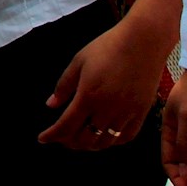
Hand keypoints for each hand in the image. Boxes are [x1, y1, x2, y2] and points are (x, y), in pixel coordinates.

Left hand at [38, 17, 167, 148]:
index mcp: (88, 96)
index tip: (43, 138)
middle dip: (69, 142)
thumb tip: (51, 105)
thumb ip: (64, 85)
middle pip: (85, 139)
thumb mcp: (79, 61)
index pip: (66, 126)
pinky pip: (126, 137)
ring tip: (80, 139)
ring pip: (105, 142)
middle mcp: (108, 109)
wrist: (143, 40)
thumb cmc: (108, 47)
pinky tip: (104, 136)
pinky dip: (113, 141)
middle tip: (61, 138)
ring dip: (89, 145)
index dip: (52, 135)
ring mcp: (127, 113)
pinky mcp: (142, 112)